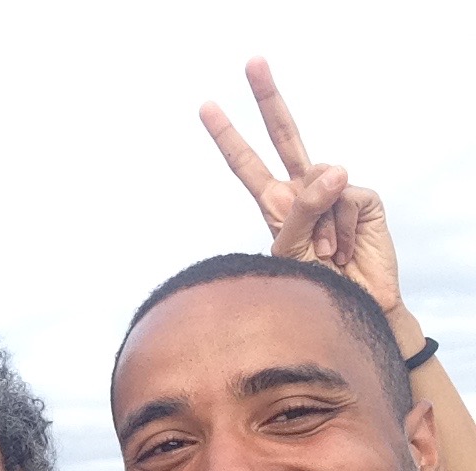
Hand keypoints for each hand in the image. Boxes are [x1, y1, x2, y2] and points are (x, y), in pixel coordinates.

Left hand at [201, 57, 404, 321]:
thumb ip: (302, 212)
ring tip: (326, 254)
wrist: (350, 311)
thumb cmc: (310, 288)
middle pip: (284, 136)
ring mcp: (334, 191)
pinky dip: (342, 226)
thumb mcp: (290, 253)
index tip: (206, 106)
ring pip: (318, 178)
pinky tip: (345, 248)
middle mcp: (302, 192)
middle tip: (252, 61)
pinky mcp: (361, 198)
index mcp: (274, 204)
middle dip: (269, 98)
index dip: (228, 136)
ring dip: (320, 223)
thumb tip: (337, 168)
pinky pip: (345, 195)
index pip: (246, 163)